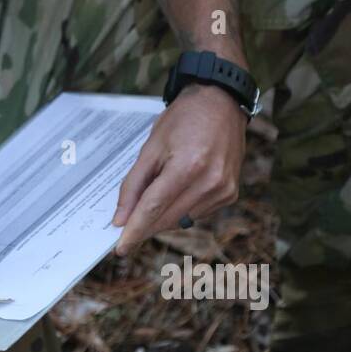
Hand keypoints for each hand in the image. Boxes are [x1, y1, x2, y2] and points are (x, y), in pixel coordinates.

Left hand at [111, 83, 246, 255]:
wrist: (221, 103)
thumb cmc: (183, 119)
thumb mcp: (151, 146)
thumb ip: (134, 184)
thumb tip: (121, 218)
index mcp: (187, 166)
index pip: (153, 208)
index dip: (134, 230)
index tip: (120, 248)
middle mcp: (210, 182)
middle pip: (167, 218)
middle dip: (145, 226)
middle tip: (126, 229)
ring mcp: (224, 190)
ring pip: (182, 220)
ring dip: (163, 217)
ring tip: (156, 193)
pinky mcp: (231, 193)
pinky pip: (197, 213)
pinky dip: (181, 209)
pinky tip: (178, 190)